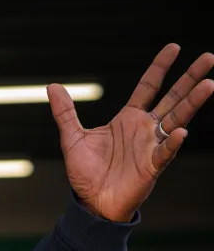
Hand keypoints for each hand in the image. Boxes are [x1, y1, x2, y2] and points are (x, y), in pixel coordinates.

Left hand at [48, 44, 212, 221]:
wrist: (91, 203)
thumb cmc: (86, 173)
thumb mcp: (72, 138)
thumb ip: (65, 112)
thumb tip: (52, 87)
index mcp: (128, 119)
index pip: (149, 86)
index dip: (160, 67)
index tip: (174, 47)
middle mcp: (145, 128)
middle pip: (172, 97)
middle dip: (190, 78)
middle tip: (209, 58)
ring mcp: (151, 146)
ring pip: (177, 119)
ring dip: (192, 103)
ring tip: (209, 84)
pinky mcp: (151, 166)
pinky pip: (165, 152)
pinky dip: (172, 142)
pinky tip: (181, 131)